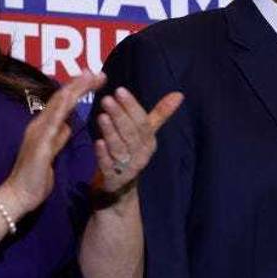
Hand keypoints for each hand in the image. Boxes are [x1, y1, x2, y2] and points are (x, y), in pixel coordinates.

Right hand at [0, 72, 106, 218]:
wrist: (18, 195)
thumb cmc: (35, 177)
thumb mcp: (52, 152)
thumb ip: (59, 138)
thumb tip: (68, 125)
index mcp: (45, 127)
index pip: (63, 103)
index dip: (78, 89)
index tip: (94, 78)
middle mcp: (40, 124)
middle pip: (61, 97)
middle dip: (79, 83)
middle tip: (97, 71)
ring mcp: (38, 132)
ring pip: (57, 104)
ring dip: (74, 89)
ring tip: (89, 77)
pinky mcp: (39, 143)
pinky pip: (52, 122)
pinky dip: (62, 108)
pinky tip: (71, 98)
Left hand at [92, 87, 183, 202]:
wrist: (120, 187)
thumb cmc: (131, 152)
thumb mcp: (146, 133)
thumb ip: (160, 114)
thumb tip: (179, 94)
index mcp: (149, 141)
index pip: (142, 121)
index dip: (131, 106)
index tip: (120, 90)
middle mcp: (141, 154)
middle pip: (131, 133)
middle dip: (119, 115)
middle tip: (107, 99)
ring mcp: (128, 168)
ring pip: (120, 148)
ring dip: (111, 132)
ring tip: (101, 116)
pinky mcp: (114, 179)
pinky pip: (109, 166)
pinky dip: (103, 155)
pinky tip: (97, 143)